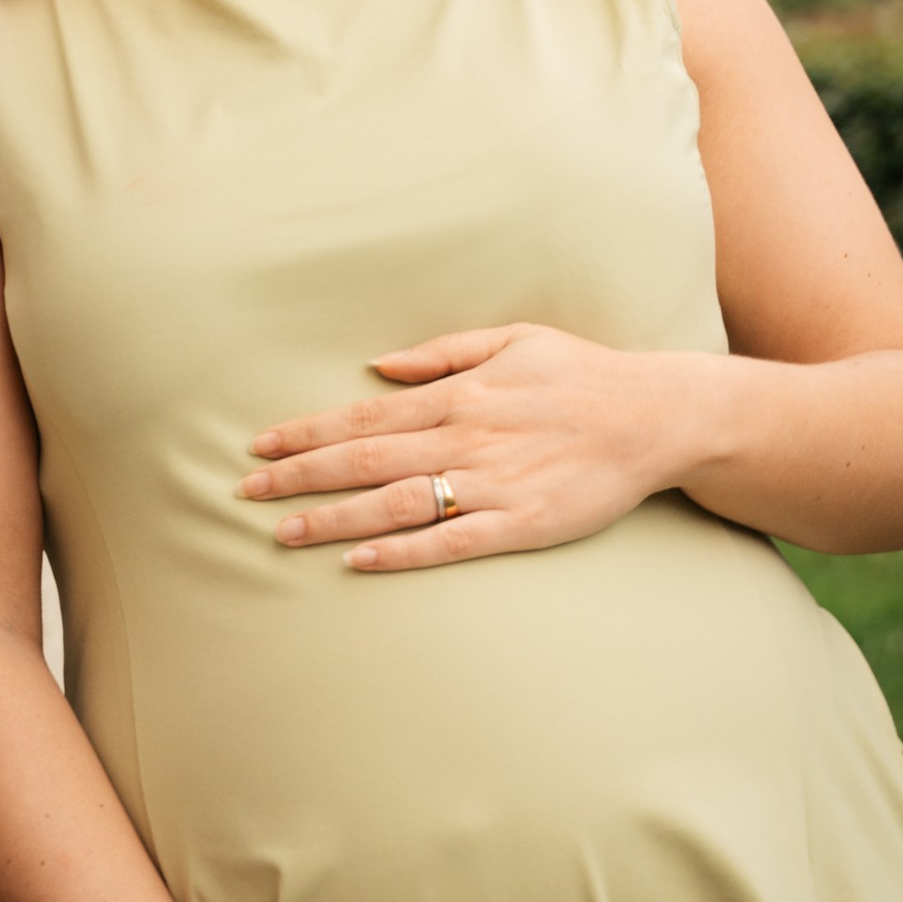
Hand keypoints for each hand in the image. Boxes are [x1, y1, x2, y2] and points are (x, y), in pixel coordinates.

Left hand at [241, 325, 691, 571]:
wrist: (655, 417)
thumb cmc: (583, 376)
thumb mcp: (515, 340)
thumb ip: (443, 352)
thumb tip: (378, 366)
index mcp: (460, 394)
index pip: (364, 416)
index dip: (307, 432)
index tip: (260, 445)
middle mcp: (467, 439)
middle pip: (364, 460)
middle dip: (300, 476)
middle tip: (247, 492)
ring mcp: (493, 485)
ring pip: (395, 504)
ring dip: (334, 519)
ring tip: (283, 533)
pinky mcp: (521, 525)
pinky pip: (449, 542)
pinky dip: (400, 552)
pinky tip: (357, 561)